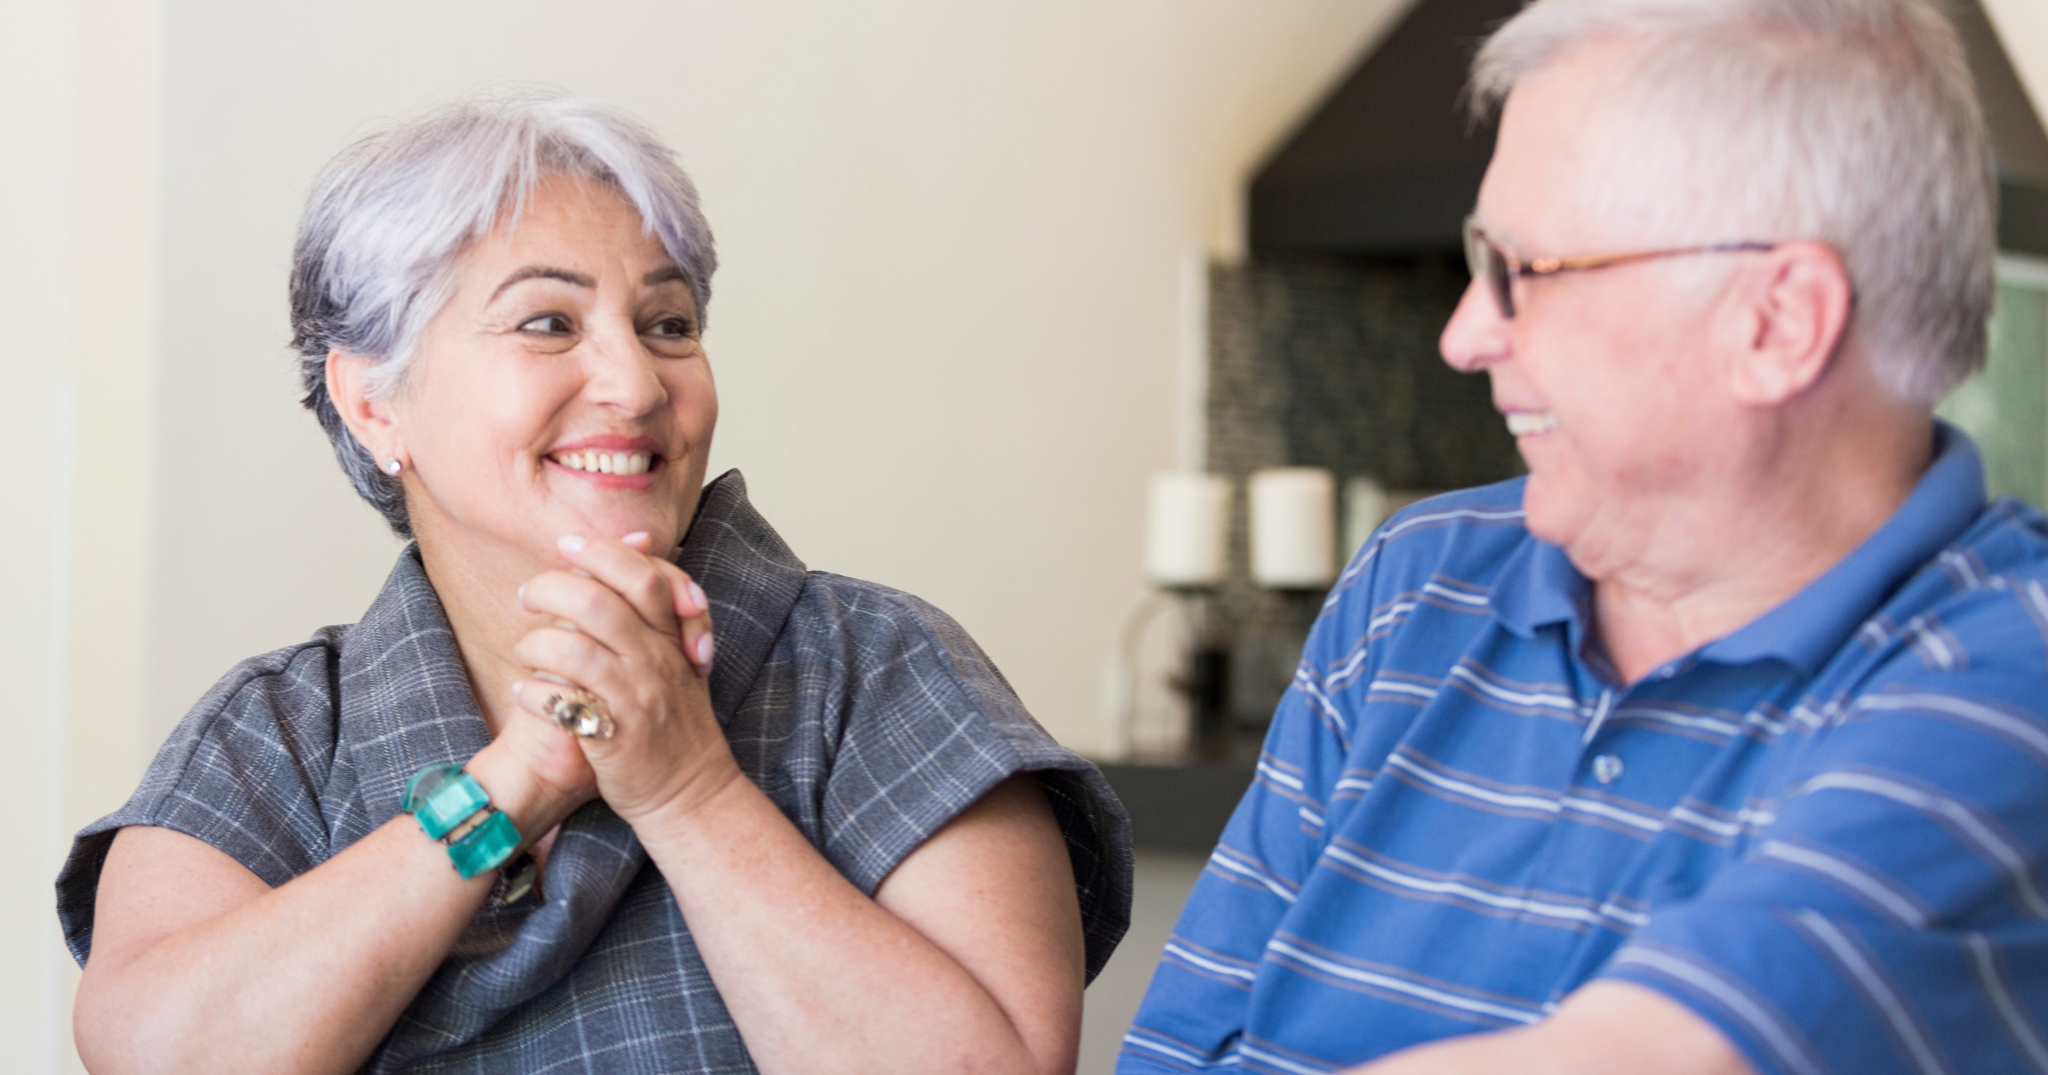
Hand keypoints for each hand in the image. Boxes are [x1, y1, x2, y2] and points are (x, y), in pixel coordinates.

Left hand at [510, 531, 738, 823]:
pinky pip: (561, 703)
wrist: (692, 789)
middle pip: (600, 603)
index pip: (643, 577)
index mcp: (672, 638)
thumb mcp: (675, 655)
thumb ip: (654, 603)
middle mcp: (657, 662)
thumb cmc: (673, 719)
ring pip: (574, 650)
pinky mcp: (614, 736)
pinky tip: (525, 693)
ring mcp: (637, 698)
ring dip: (535, 645)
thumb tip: (636, 541)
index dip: (602, 554)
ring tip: (525, 654)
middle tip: (528, 595)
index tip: (566, 545)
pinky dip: (532, 693)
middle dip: (551, 589)